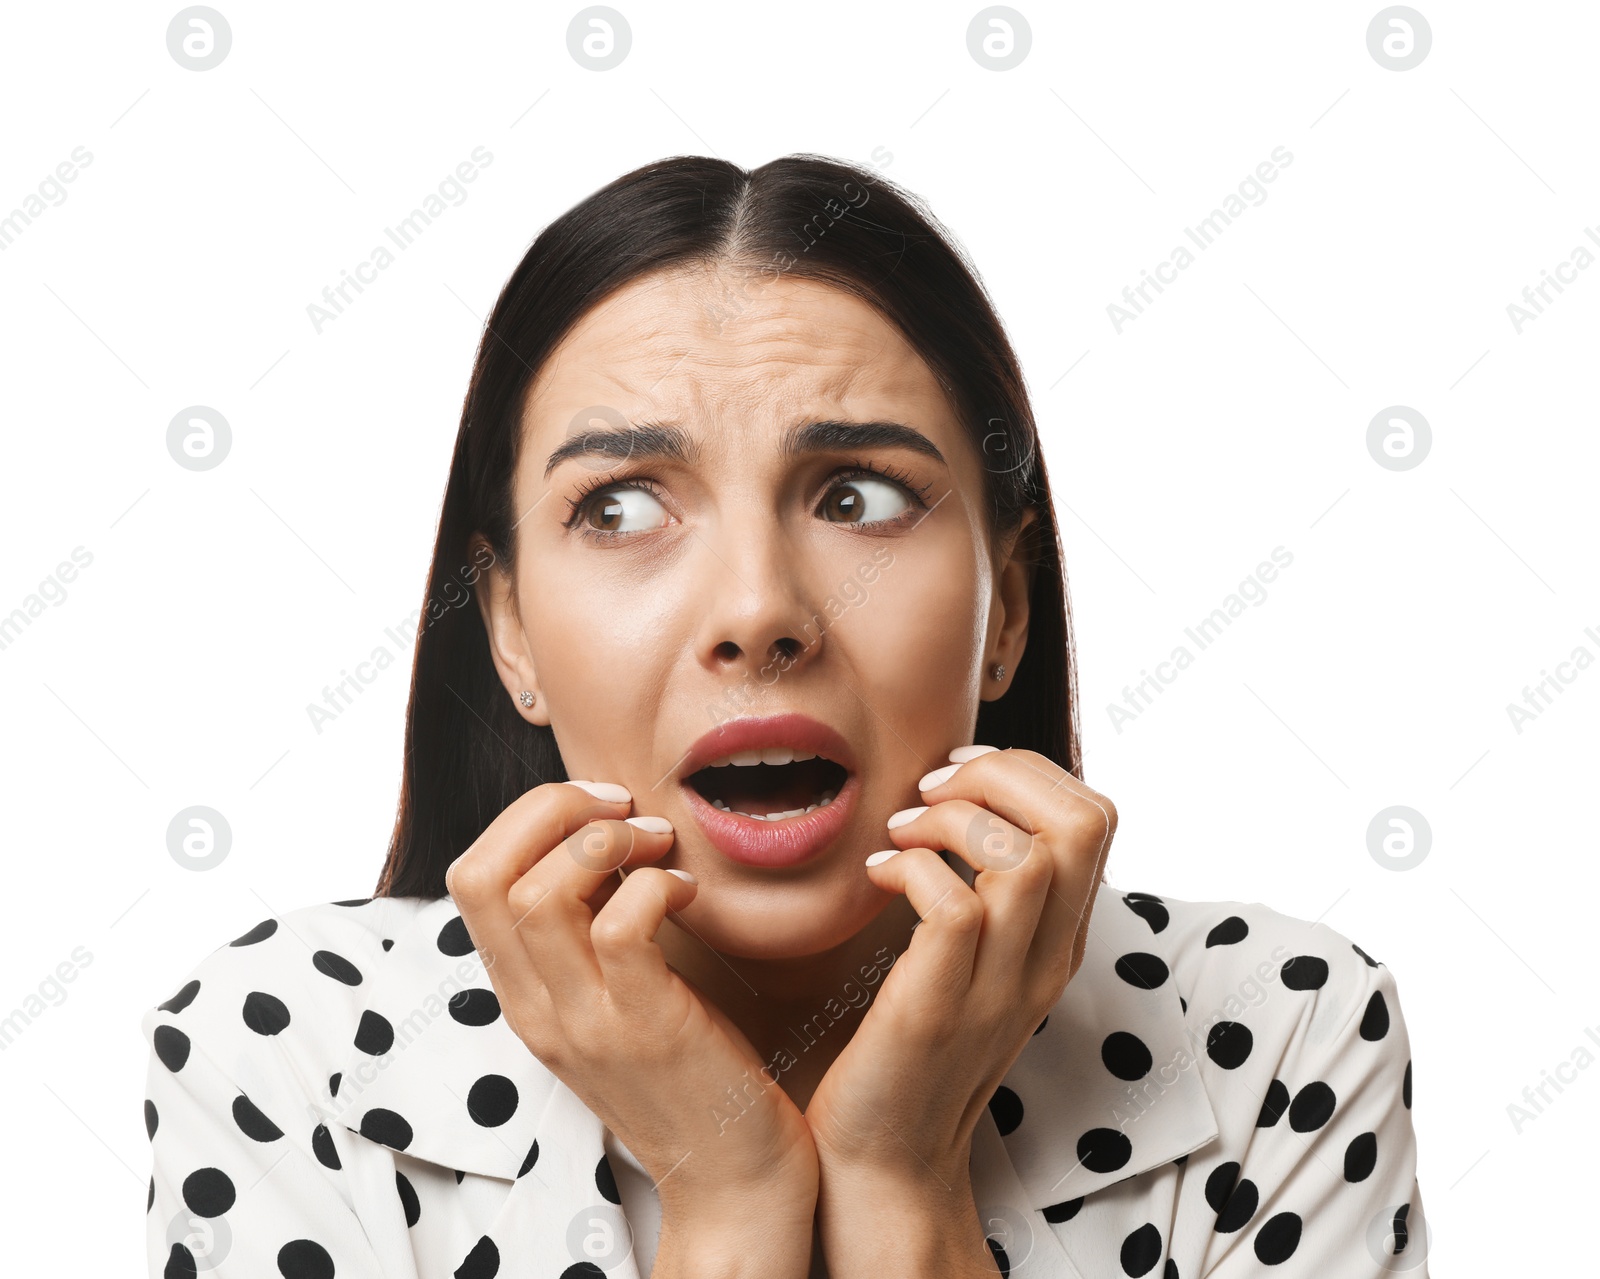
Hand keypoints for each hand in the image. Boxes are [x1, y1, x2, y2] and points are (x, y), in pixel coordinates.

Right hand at [445, 779, 819, 1226]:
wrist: (730, 1177)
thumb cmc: (686, 1069)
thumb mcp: (611, 998)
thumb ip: (588, 930)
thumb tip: (599, 832)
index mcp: (523, 994)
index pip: (470, 877)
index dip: (526, 818)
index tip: (597, 807)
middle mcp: (537, 1007)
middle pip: (486, 874)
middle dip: (553, 810)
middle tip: (624, 810)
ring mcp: (586, 1022)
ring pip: (542, 894)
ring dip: (606, 842)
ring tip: (659, 848)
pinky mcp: (645, 1028)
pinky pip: (624, 925)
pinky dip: (656, 885)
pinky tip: (689, 892)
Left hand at [802, 745, 1115, 1184]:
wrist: (884, 1159)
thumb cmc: (911, 1044)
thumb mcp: (975, 960)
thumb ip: (991, 891)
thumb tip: (966, 798)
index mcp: (1059, 939)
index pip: (1095, 816)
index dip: (1026, 771)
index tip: (956, 775)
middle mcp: (1046, 959)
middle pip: (1082, 822)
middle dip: (1002, 775)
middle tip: (931, 790)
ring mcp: (999, 986)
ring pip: (1027, 856)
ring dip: (953, 818)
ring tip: (901, 832)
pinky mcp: (940, 1008)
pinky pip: (954, 905)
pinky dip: (912, 868)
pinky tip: (876, 878)